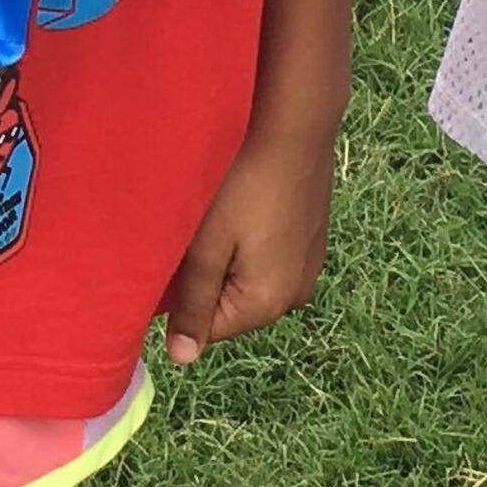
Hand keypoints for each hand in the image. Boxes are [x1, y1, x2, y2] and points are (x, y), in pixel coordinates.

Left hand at [159, 113, 344, 371]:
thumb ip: (193, 305)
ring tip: (220, 216)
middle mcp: (295, 296)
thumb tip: (181, 360)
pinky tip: (244, 206)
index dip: (180, 297)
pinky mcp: (312, 242)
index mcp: (267, 304)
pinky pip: (270, 259)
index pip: (206, 329)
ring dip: (227, 258)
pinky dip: (250, 242)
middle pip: (229, 306)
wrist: (295, 126)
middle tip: (196, 231)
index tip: (174, 255)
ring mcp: (309, 268)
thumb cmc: (242, 183)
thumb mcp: (206, 247)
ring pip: (247, 281)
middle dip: (206, 278)